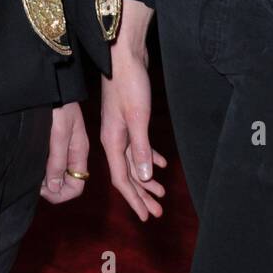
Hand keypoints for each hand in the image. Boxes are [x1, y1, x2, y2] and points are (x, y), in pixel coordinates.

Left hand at [39, 101, 89, 203]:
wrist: (50, 81)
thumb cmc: (58, 103)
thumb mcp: (59, 132)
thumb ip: (58, 160)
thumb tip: (55, 189)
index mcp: (79, 152)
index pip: (76, 186)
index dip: (60, 193)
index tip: (43, 188)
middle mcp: (71, 154)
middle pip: (65, 183)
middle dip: (50, 188)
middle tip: (33, 180)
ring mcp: (61, 148)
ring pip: (55, 175)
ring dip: (43, 178)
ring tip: (30, 170)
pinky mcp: (51, 142)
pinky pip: (48, 163)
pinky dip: (39, 168)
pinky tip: (30, 161)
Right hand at [100, 0, 166, 219]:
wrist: (124, 55)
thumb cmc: (130, 84)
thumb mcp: (137, 119)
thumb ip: (140, 149)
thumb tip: (144, 178)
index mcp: (112, 142)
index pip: (122, 179)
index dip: (134, 199)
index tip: (145, 217)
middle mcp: (113, 139)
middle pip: (127, 174)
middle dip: (142, 195)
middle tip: (156, 213)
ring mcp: (120, 129)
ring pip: (133, 162)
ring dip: (146, 178)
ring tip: (160, 193)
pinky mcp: (129, 120)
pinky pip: (138, 147)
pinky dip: (149, 157)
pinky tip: (160, 164)